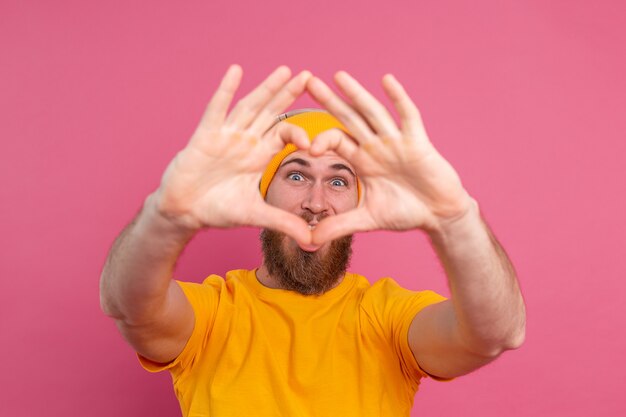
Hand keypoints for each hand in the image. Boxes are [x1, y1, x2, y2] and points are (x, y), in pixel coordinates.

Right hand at [153, 65, 312, 243]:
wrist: (185, 212)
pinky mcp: (206, 137)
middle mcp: (246, 140)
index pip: (285, 135)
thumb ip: (284, 222)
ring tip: (285, 70)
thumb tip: (313, 240)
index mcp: (260, 155)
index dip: (300, 135)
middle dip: (289, 94)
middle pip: (271, 112)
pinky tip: (236, 71)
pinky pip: (217, 110)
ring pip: (250, 106)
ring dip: (266, 88)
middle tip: (309, 76)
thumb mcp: (256, 215)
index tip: (316, 143)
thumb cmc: (218, 209)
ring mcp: (227, 135)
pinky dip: (225, 91)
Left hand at [306, 71, 474, 243]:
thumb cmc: (406, 212)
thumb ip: (338, 226)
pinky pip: (407, 116)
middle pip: (348, 118)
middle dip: (329, 101)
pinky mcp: (417, 142)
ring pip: (372, 112)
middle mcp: (375, 146)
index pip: (336, 141)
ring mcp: (396, 141)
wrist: (438, 214)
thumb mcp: (367, 219)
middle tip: (308, 81)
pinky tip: (387, 80)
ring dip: (357, 94)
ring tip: (339, 75)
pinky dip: (398, 99)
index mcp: (362, 160)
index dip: (320, 139)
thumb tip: (308, 240)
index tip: (306, 146)